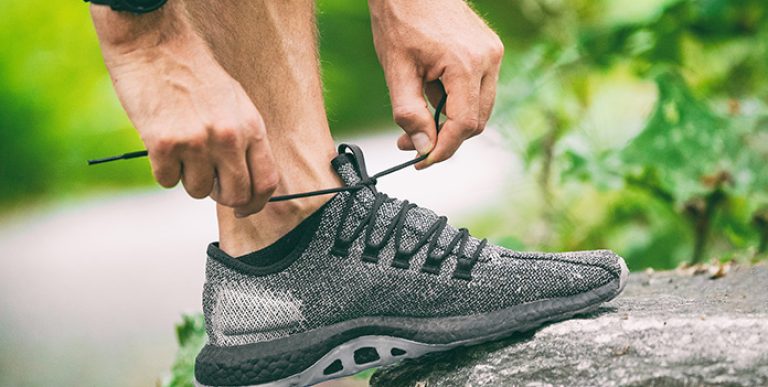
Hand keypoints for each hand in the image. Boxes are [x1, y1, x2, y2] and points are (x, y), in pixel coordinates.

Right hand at [91, 4, 277, 215]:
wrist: (154, 42)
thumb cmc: (193, 72)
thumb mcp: (233, 102)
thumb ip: (243, 140)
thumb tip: (244, 182)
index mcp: (251, 126)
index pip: (267, 181)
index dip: (256, 202)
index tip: (246, 208)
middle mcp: (229, 137)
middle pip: (235, 195)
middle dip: (221, 196)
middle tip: (209, 184)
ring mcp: (198, 142)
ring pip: (198, 190)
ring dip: (188, 178)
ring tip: (181, 147)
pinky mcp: (165, 144)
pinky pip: (166, 180)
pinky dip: (162, 169)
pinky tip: (161, 142)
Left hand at [368, 0, 503, 167]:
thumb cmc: (401, 19)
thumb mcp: (396, 71)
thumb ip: (409, 113)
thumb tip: (422, 147)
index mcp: (466, 64)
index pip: (464, 125)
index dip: (443, 149)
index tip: (421, 161)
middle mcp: (488, 59)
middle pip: (476, 121)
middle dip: (445, 138)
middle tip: (412, 143)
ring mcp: (492, 53)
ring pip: (479, 108)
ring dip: (451, 120)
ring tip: (419, 113)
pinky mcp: (490, 51)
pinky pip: (479, 90)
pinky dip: (457, 101)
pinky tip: (432, 91)